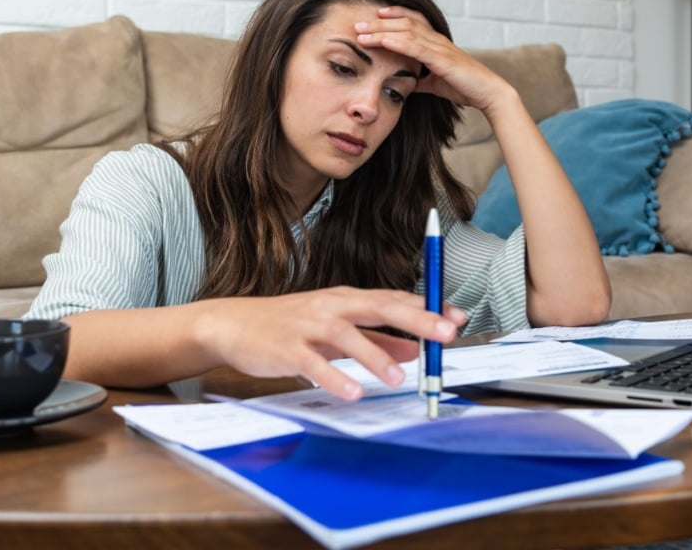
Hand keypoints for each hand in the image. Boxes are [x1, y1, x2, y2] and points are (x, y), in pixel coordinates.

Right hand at [195, 287, 465, 399]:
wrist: (234, 324)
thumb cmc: (290, 325)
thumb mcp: (336, 326)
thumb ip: (376, 338)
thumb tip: (415, 350)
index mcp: (348, 299)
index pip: (395, 299)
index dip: (427, 308)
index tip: (457, 318)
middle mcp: (333, 306)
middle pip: (380, 307)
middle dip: (416, 320)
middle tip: (445, 335)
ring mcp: (309, 325)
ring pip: (349, 336)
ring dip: (377, 357)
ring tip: (400, 379)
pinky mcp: (288, 348)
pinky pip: (314, 364)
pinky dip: (334, 378)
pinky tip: (353, 392)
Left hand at [354, 6, 517, 113]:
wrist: (488, 93)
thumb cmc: (465, 87)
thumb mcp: (435, 83)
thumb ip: (419, 79)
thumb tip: (404, 82)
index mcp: (436, 42)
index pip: (412, 19)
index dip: (392, 15)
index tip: (373, 15)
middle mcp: (437, 39)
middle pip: (404, 22)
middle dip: (378, 22)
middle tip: (356, 23)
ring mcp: (440, 47)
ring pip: (406, 32)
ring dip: (381, 31)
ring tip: (360, 32)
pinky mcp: (442, 59)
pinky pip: (416, 47)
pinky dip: (398, 43)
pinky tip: (383, 42)